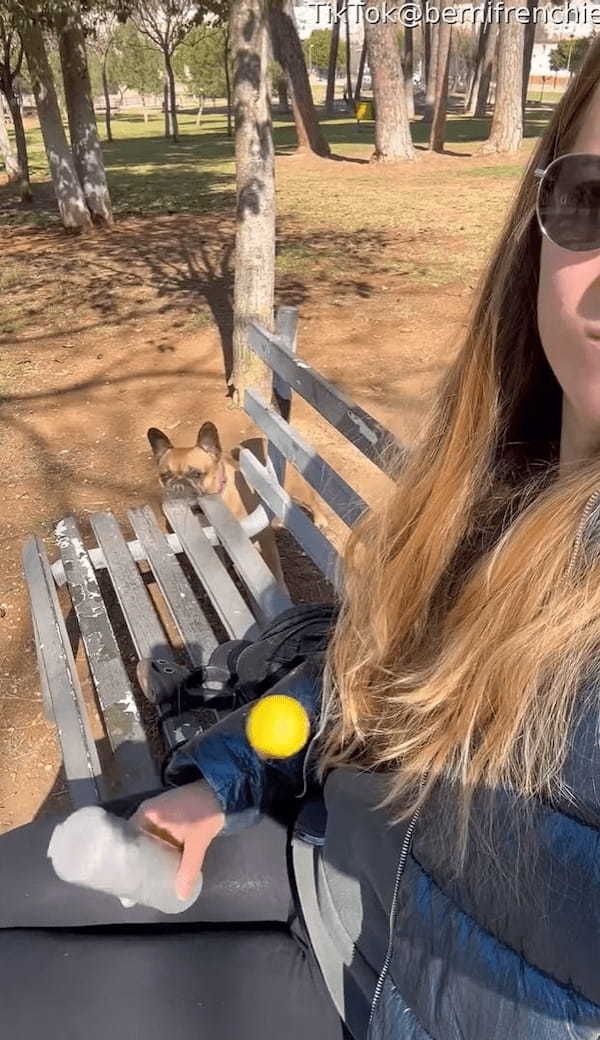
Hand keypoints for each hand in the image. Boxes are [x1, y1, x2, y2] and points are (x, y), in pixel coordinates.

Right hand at [129, 779, 225, 900]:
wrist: (221, 790)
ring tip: (142, 880)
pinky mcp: (165, 816)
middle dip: (134, 862)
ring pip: (144, 840)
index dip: (124, 861)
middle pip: (134, 842)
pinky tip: (158, 865)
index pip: (126, 840)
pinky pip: (154, 836)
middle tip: (132, 886)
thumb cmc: (206, 813)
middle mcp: (146, 813)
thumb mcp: (197, 843)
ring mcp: (156, 813)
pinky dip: (154, 849)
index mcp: (147, 815)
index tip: (124, 881)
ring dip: (145, 857)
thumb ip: (189, 869)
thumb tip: (182, 896)